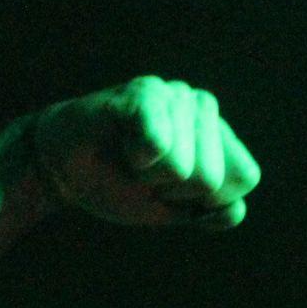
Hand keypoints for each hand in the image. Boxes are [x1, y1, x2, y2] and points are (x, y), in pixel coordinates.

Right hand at [28, 76, 261, 230]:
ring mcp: (173, 94)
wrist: (62, 169)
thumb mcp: (171, 208)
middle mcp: (201, 105)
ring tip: (129, 159)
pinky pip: (159, 143)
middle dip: (173, 192)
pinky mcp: (142, 93)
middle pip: (211, 179)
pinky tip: (123, 145)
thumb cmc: (118, 184)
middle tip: (144, 174)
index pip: (244, 177)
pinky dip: (138, 159)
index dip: (206, 199)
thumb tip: (233, 210)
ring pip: (183, 169)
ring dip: (148, 178)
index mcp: (217, 131)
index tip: (172, 190)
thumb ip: (211, 213)